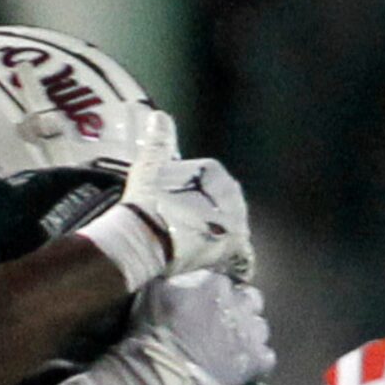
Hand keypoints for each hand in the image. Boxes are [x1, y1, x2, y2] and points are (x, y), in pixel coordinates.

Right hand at [79, 112, 254, 290]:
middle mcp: (230, 196)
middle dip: (215, 213)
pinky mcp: (230, 250)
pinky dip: (237, 263)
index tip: (185, 202)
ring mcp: (232, 224)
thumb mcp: (150, 166)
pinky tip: (230, 268)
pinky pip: (242, 258)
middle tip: (196, 225)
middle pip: (227, 205)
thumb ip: (158, 141)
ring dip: (224, 236)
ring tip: (209, 245)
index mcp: (214, 172)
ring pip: (234, 229)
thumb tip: (160, 115)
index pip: (212, 178)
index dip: (199, 191)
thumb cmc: (146, 203)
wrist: (143, 239)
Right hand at [102, 273, 275, 384]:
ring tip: (232, 347)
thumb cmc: (154, 329)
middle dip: (240, 309)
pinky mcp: (255, 361)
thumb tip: (185, 275)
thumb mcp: (156, 290)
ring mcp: (250, 333)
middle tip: (222, 324)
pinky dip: (257, 360)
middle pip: (251, 300)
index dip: (214, 295)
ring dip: (249, 334)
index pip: (224, 282)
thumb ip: (177, 279)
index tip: (203, 306)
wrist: (164, 369)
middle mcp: (239, 303)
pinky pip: (267, 357)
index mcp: (216, 283)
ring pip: (261, 327)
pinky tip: (243, 365)